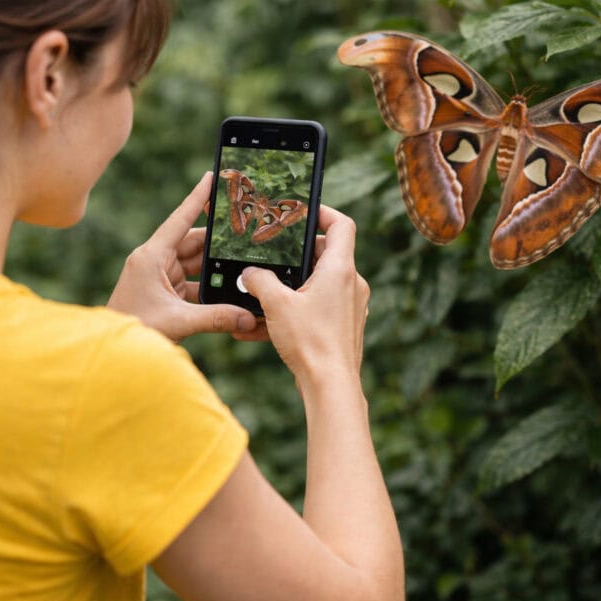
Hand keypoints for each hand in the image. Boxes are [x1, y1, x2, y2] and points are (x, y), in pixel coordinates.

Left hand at [108, 172, 259, 341]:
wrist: (115, 353)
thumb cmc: (135, 329)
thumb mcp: (178, 322)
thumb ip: (216, 317)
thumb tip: (248, 316)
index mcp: (151, 256)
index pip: (179, 220)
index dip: (197, 198)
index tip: (211, 177)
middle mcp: (155, 260)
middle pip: (193, 242)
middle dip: (218, 241)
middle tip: (245, 232)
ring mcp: (160, 276)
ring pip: (196, 262)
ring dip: (216, 266)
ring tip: (243, 263)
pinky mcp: (165, 291)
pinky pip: (193, 281)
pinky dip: (210, 285)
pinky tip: (228, 288)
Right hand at [240, 206, 368, 387]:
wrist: (331, 387)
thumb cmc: (310, 343)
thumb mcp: (276, 305)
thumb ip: (259, 281)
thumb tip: (249, 274)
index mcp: (340, 269)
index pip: (341, 225)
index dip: (322, 212)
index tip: (301, 212)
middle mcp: (351, 285)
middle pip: (326, 254)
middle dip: (296, 256)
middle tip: (272, 256)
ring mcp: (350, 307)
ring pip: (318, 285)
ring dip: (291, 287)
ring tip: (262, 295)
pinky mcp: (343, 327)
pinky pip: (317, 309)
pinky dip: (294, 311)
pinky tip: (261, 327)